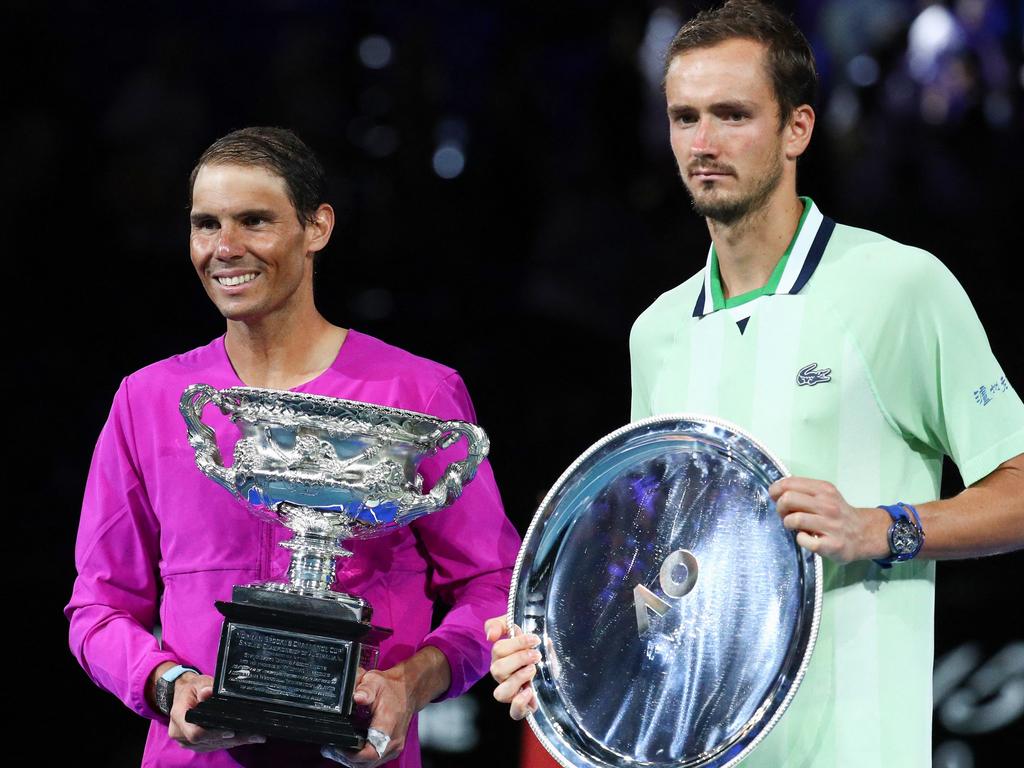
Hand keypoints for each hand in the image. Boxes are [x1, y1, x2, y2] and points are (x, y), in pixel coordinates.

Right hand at [167, 673, 265, 751]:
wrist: (184, 695)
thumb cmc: (192, 688)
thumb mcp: (198, 683)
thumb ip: (204, 687)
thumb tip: (207, 692)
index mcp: (179, 717)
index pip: (195, 733)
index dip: (213, 733)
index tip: (231, 731)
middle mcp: (181, 733)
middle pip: (208, 741)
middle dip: (232, 738)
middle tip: (253, 734)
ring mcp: (188, 742)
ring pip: (214, 745)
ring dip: (235, 741)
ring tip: (255, 736)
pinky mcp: (197, 744)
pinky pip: (215, 745)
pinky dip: (231, 742)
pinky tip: (247, 738)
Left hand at [322, 648, 448, 766]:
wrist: (407, 691)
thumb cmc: (390, 687)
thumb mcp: (375, 681)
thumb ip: (365, 689)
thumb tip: (357, 696)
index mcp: (388, 724)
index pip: (371, 751)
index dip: (352, 755)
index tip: (339, 746)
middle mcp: (393, 739)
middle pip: (368, 762)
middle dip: (349, 758)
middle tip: (333, 748)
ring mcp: (394, 746)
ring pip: (371, 764)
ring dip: (355, 760)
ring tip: (340, 748)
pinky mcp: (393, 748)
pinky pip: (376, 760)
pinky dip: (363, 758)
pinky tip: (353, 747)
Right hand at [485, 616, 539, 720]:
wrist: (547, 663)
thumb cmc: (530, 646)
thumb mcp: (517, 628)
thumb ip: (500, 625)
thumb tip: (491, 636)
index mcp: (500, 657)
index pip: (498, 650)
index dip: (517, 644)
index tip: (535, 639)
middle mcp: (502, 676)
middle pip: (497, 669)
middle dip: (519, 659)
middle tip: (536, 655)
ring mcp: (510, 692)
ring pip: (500, 693)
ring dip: (517, 679)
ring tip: (532, 670)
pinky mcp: (522, 705)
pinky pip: (514, 712)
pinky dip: (519, 704)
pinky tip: (529, 692)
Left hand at [770, 477, 889, 562]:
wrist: (864, 533)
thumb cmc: (837, 514)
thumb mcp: (825, 495)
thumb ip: (804, 490)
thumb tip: (777, 490)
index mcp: (824, 489)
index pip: (790, 483)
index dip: (776, 490)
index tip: (774, 497)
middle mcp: (828, 505)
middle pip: (788, 499)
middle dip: (780, 507)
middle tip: (784, 514)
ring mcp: (831, 525)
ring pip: (794, 519)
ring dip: (787, 523)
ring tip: (793, 526)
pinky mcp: (832, 545)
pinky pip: (804, 540)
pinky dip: (799, 539)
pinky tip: (805, 538)